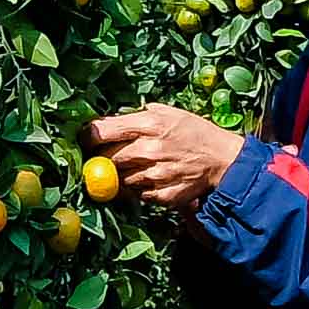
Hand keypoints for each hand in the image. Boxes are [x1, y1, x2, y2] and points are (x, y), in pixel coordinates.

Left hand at [84, 104, 245, 212]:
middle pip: (107, 158)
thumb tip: (107, 122)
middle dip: (104, 158)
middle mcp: (149, 150)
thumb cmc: (194, 132)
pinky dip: (140, 189)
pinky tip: (151, 179)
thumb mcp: (168, 112)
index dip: (87, 138)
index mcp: (148, 125)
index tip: (85, 141)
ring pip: (120, 179)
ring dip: (123, 175)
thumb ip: (137, 116)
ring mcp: (155, 175)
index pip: (101, 132)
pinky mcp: (162, 195)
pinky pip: (138, 194)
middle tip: (108, 157)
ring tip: (137, 168)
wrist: (222, 159)